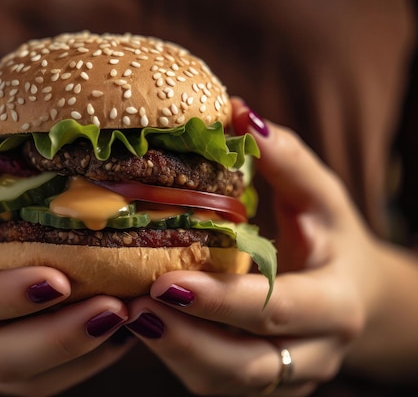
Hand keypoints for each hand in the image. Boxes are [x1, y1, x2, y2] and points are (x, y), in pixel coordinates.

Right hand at [0, 67, 132, 395]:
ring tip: (137, 320)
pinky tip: (128, 333)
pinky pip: (46, 385)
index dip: (4, 296)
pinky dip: (88, 364)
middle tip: (118, 310)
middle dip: (60, 339)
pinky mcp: (2, 375)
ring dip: (84, 355)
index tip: (59, 277)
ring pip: (29, 380)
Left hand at [124, 98, 381, 395]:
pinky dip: (176, 357)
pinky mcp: (260, 384)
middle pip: (247, 363)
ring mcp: (286, 378)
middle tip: (133, 305)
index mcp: (335, 303)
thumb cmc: (332, 239)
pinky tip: (142, 325)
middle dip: (187, 338)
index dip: (223, 299)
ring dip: (173, 353)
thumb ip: (286, 159)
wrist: (356, 298)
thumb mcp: (321, 197)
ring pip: (224, 382)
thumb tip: (239, 112)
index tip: (167, 280)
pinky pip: (213, 383)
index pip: (277, 309)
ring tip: (126, 316)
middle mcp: (314, 352)